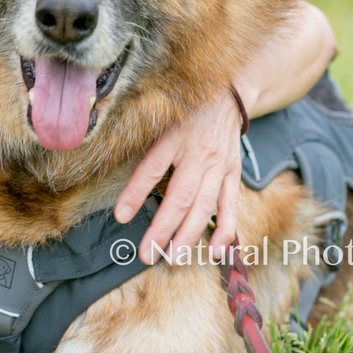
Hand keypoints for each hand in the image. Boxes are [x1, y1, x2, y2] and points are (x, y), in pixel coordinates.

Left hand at [114, 90, 241, 264]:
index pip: (152, 168)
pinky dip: (225, 231)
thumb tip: (118, 171)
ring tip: (172, 258)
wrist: (228, 94)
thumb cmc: (186, 111)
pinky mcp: (233, 173)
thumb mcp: (161, 120)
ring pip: (204, 206)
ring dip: (189, 236)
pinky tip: (214, 251)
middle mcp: (199, 153)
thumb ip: (144, 145)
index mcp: (175, 136)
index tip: (121, 216)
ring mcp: (220, 165)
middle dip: (163, 230)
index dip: (136, 193)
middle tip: (147, 254)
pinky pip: (231, 206)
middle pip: (181, 197)